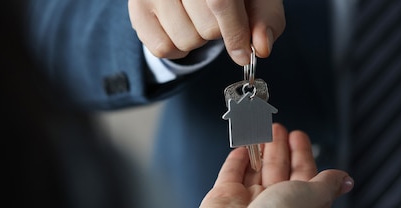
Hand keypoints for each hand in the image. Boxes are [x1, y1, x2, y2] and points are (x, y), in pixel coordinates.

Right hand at [128, 0, 284, 64]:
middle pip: (207, 28)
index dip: (236, 32)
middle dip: (218, 31)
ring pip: (185, 41)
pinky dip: (177, 47)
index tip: (245, 55)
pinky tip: (179, 26)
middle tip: (214, 13)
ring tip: (195, 17)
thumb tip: (262, 47)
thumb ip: (265, 18)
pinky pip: (162, 48)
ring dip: (198, 39)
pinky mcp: (136, 8)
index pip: (220, 2)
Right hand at [200, 123, 353, 207]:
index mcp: (298, 203)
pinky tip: (241, 149)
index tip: (298, 136)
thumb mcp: (311, 196)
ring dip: (258, 149)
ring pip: (255, 170)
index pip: (303, 174)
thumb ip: (326, 184)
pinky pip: (230, 174)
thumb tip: (345, 180)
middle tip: (278, 128)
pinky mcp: (224, 196)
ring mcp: (247, 200)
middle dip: (279, 146)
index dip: (301, 153)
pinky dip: (235, 160)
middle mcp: (273, 204)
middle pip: (278, 169)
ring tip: (260, 131)